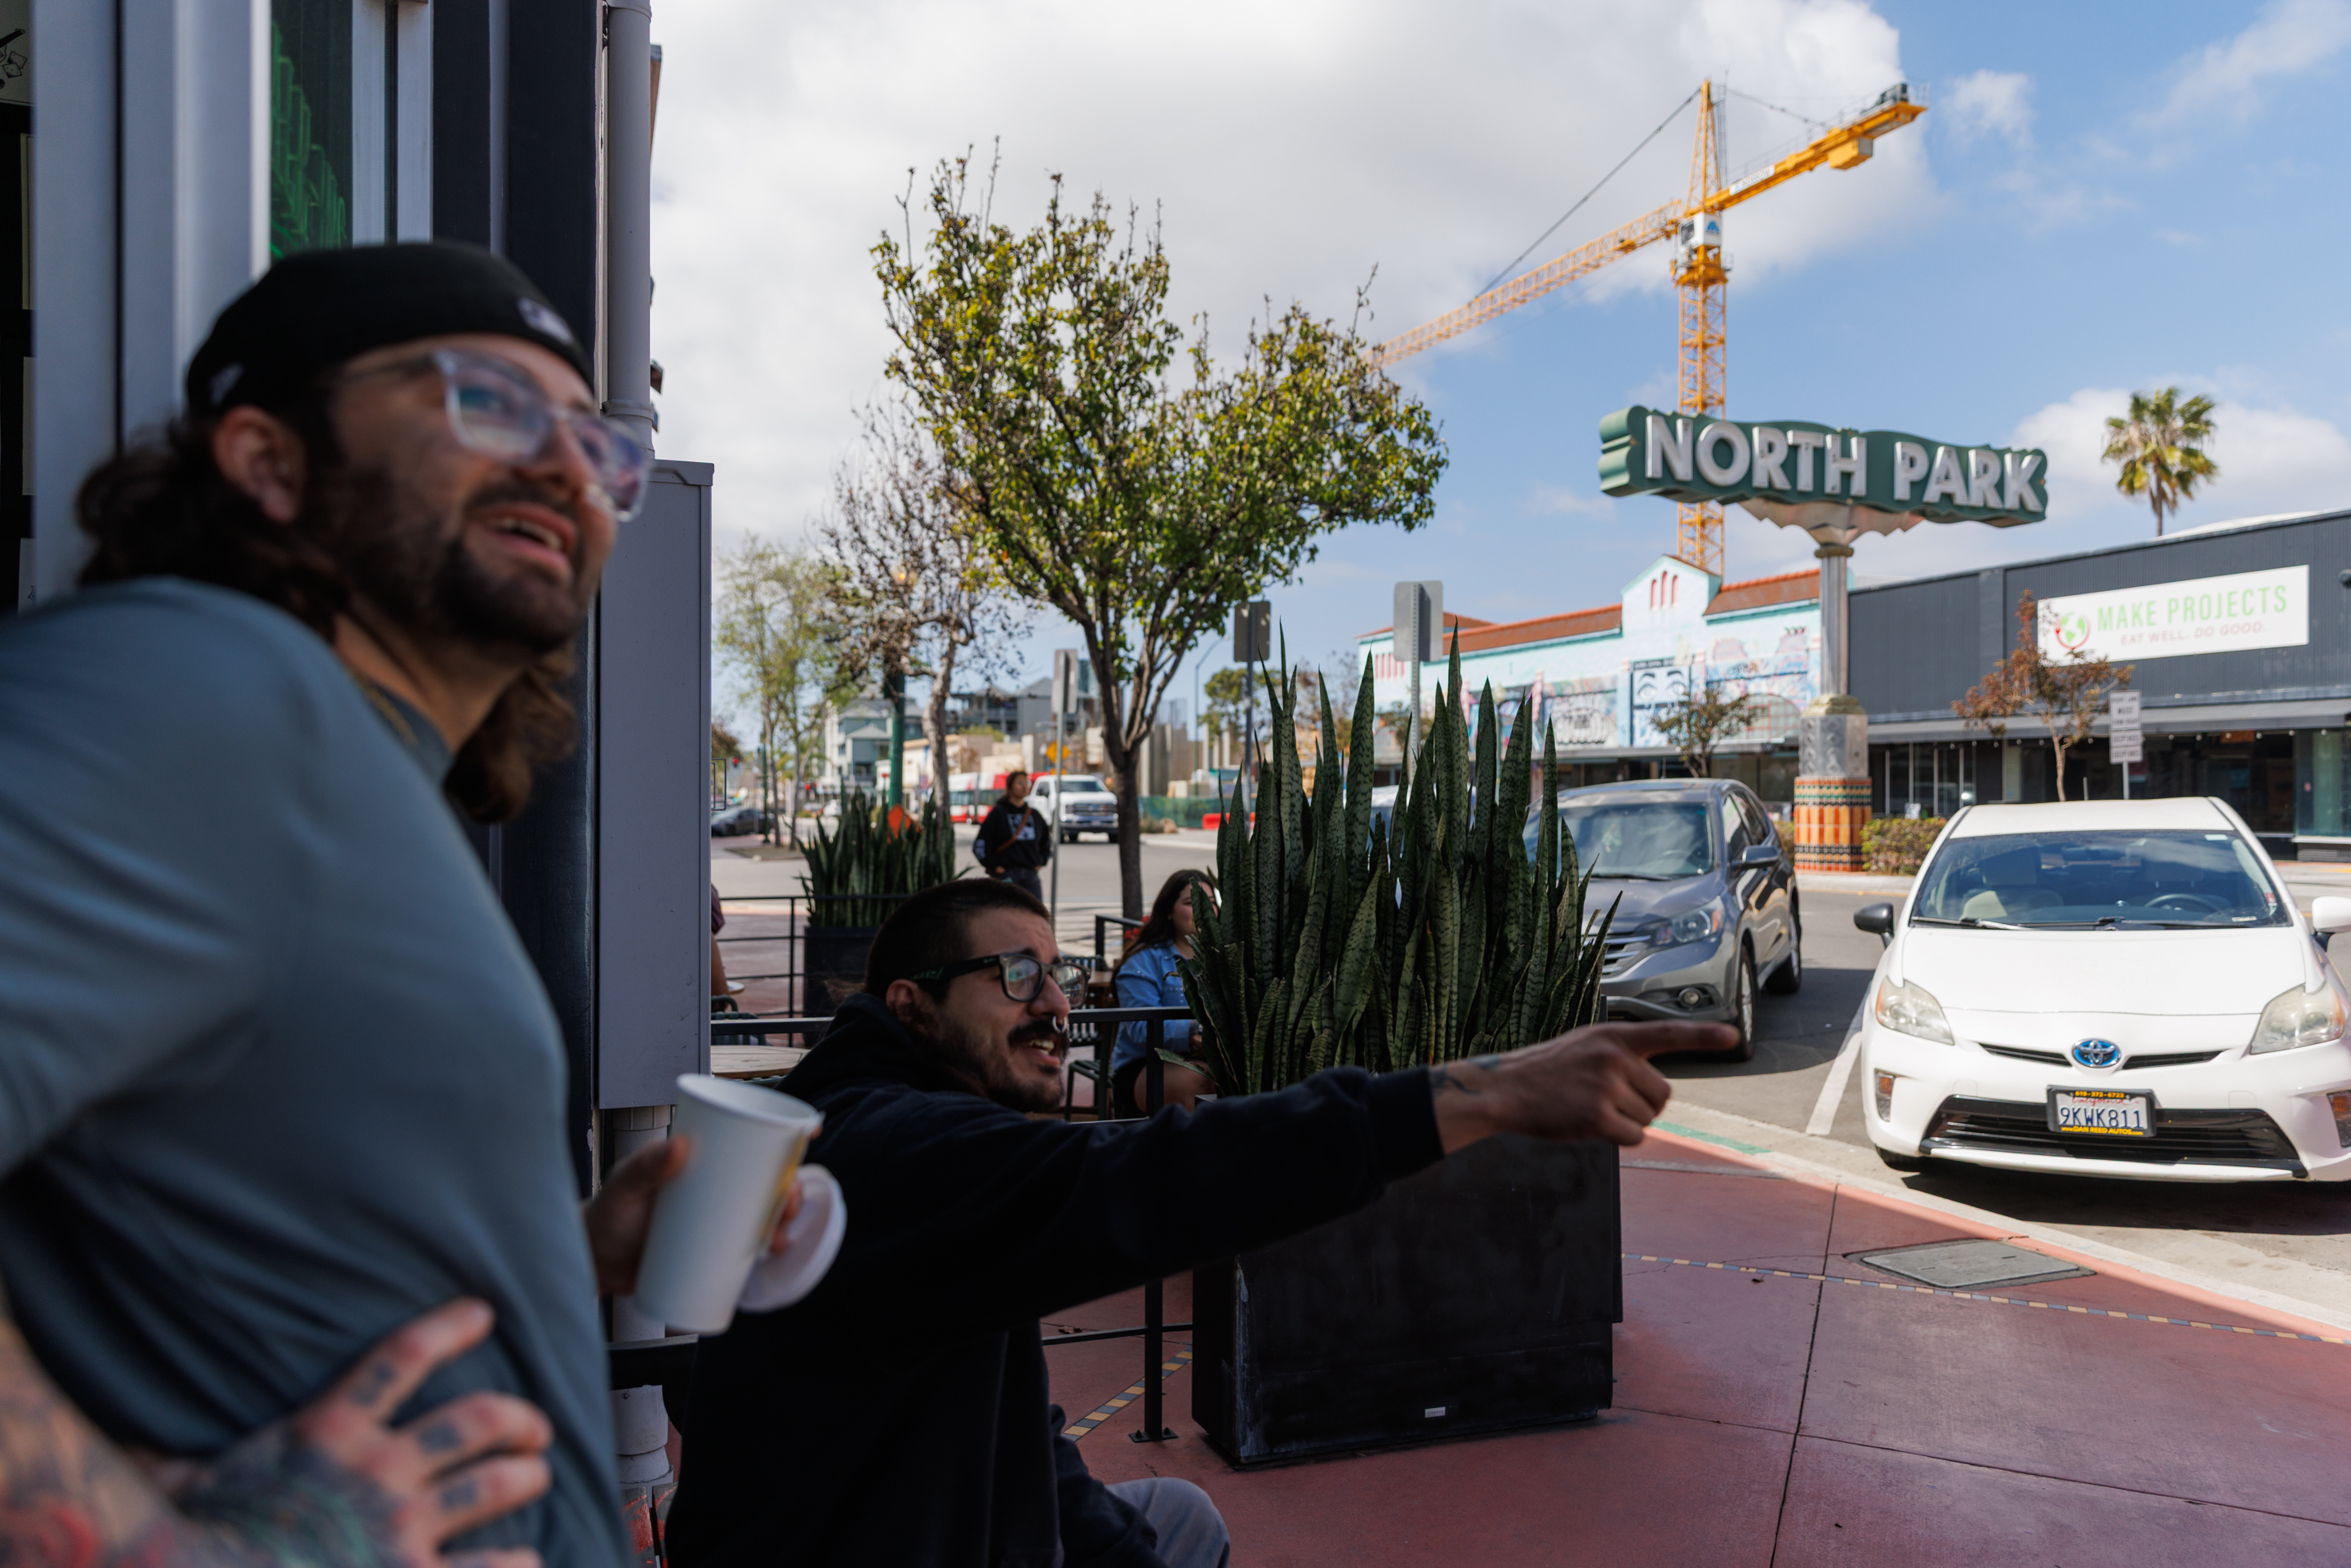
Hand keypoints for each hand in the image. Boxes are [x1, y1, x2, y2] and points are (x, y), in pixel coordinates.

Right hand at [165, 1298, 552, 1567]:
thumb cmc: (191, 1535)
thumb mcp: (176, 1482)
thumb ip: (166, 1457)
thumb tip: (125, 1440)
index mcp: (327, 1432)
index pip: (401, 1357)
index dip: (448, 1327)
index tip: (482, 1311)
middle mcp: (378, 1469)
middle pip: (475, 1420)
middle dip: (516, 1419)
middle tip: (534, 1427)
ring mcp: (402, 1524)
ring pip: (494, 1485)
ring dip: (525, 1478)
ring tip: (536, 1476)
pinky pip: (486, 1567)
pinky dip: (517, 1564)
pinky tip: (530, 1563)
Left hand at [584, 1137, 804, 1297]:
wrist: (591, 1262)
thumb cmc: (605, 1215)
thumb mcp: (623, 1187)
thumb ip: (644, 1166)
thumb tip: (681, 1145)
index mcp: (701, 1160)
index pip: (747, 1139)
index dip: (783, 1135)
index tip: (809, 1132)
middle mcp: (713, 1186)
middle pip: (764, 1180)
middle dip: (790, 1188)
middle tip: (789, 1205)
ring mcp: (712, 1219)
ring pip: (761, 1214)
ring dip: (782, 1221)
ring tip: (779, 1239)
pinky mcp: (709, 1249)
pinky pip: (747, 1246)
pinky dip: (766, 1248)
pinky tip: (776, 1255)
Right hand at [1427, 1021, 1738, 1152]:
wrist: (1504, 1090)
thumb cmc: (1545, 1073)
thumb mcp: (1585, 1047)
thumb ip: (1620, 1056)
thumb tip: (1659, 1090)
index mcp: (1613, 1035)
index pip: (1668, 1033)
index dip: (1703, 1036)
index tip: (1734, 1036)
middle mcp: (1614, 1056)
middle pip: (1663, 1095)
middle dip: (1642, 1105)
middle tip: (1604, 1099)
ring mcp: (1606, 1085)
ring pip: (1648, 1119)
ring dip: (1626, 1122)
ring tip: (1589, 1108)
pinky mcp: (1598, 1116)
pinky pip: (1633, 1137)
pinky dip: (1617, 1139)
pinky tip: (1588, 1125)